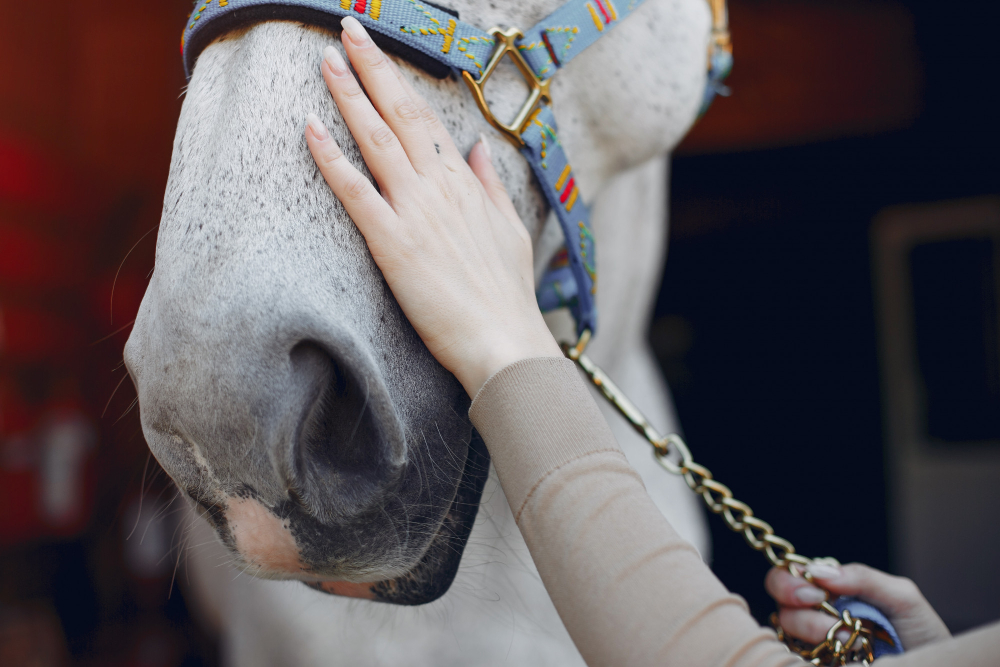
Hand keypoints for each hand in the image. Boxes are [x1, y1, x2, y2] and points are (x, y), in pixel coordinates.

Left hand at [305, 17, 562, 396]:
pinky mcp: (393, 245)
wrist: (504, 342)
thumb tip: (478, 147)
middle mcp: (439, 188)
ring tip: (325, 61)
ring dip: (349, 97)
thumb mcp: (510, 230)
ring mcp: (415, 213)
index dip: (395, 78)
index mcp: (464, 184)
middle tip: (346, 28)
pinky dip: (332, 158)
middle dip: (371, 67)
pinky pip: (356, 193)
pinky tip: (309, 128)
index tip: (374, 47)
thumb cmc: (506, 293)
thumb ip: (491, 185)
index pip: (425, 116)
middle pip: (399, 115)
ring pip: (376, 142)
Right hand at [766, 562, 950, 650]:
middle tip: (818, 605)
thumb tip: (819, 571)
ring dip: (812, 629)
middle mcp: (817, 614)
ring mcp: (814, 643)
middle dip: (792, 599)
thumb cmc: (923, 635)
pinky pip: (794, 653)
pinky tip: (841, 656)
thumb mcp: (902, 598)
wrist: (934, 666)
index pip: (791, 575)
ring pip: (786, 627)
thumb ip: (863, 578)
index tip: (814, 593)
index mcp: (833, 590)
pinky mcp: (815, 662)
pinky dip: (810, 652)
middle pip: (780, 599)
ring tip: (850, 639)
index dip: (790, 580)